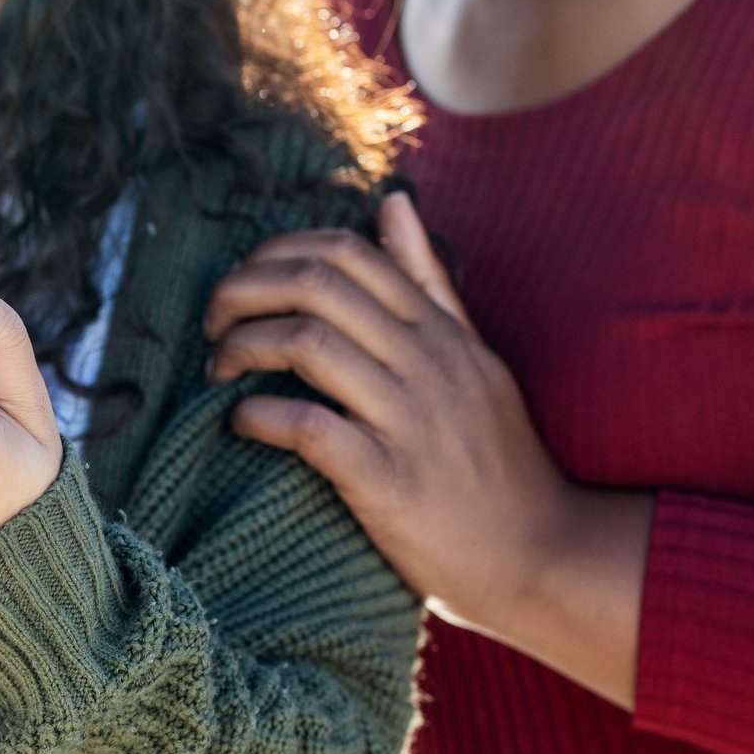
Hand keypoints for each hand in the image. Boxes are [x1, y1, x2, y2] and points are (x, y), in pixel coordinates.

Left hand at [204, 193, 651, 703]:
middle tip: (213, 321)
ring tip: (218, 368)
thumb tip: (393, 200)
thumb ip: (428, 282)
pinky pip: (308, 426)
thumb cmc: (495, 462)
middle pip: (318, 284)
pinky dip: (258, 415)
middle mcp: (427, 363)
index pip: (349, 251)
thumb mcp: (473, 357)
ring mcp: (410, 419)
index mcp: (440, 331)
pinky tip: (241, 422)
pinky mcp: (390, 480)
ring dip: (243, 346)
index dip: (277, 253)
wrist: (541, 554)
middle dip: (245, 289)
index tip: (244, 283)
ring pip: (308, 343)